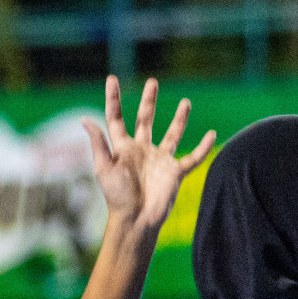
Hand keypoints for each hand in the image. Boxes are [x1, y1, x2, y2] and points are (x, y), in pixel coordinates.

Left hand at [83, 76, 215, 230]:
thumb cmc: (117, 198)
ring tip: (186, 102)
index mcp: (122, 149)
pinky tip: (212, 134)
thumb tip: (85, 120)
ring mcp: (159, 160)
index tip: (111, 78)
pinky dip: (203, 147)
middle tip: (152, 81)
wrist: (136, 220)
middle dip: (149, 101)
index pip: (116, 118)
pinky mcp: (175, 172)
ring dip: (180, 119)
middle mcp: (141, 150)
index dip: (113, 99)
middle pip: (146, 120)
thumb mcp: (104, 169)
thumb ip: (99, 144)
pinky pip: (193, 157)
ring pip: (172, 134)